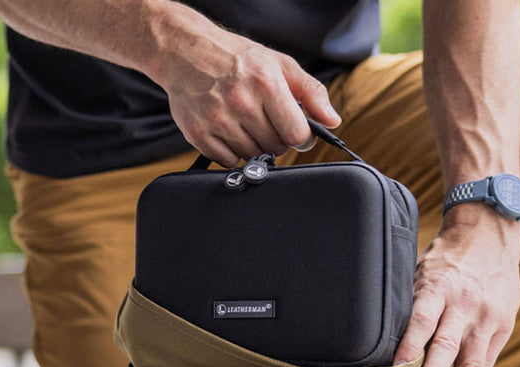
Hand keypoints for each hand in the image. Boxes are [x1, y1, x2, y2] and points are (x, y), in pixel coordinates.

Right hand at [146, 29, 340, 165]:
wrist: (187, 52)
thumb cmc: (237, 58)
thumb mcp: (279, 64)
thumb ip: (311, 92)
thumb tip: (332, 120)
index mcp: (267, 84)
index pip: (297, 134)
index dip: (301, 137)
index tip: (296, 132)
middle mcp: (241, 103)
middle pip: (275, 147)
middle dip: (276, 138)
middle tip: (265, 120)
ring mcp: (217, 120)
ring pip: (251, 156)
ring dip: (253, 145)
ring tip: (245, 122)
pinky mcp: (198, 133)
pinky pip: (227, 161)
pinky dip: (231, 152)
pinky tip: (228, 130)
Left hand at [393, 206, 519, 366]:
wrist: (490, 235)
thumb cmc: (446, 259)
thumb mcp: (422, 272)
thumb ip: (411, 305)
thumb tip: (383, 340)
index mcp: (439, 287)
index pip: (421, 320)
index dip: (409, 347)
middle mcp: (464, 305)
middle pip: (447, 345)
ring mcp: (486, 318)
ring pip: (472, 361)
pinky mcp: (502, 327)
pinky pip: (486, 361)